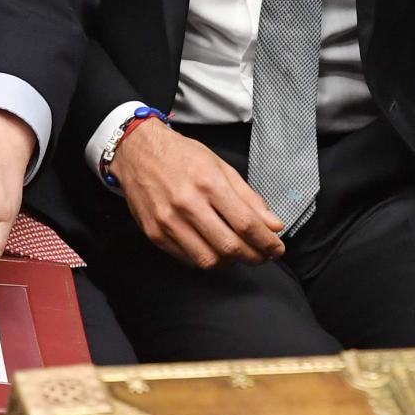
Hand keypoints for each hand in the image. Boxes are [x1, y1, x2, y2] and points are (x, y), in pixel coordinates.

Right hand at [108, 120, 284, 268]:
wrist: (137, 151)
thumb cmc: (181, 156)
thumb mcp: (221, 167)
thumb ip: (249, 198)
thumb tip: (274, 224)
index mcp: (208, 182)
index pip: (246, 223)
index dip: (267, 242)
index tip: (277, 248)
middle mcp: (187, 203)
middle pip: (229, 246)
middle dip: (254, 257)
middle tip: (263, 256)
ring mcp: (168, 221)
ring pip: (208, 260)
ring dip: (230, 262)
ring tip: (238, 253)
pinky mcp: (154, 234)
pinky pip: (187, 259)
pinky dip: (206, 258)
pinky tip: (214, 248)